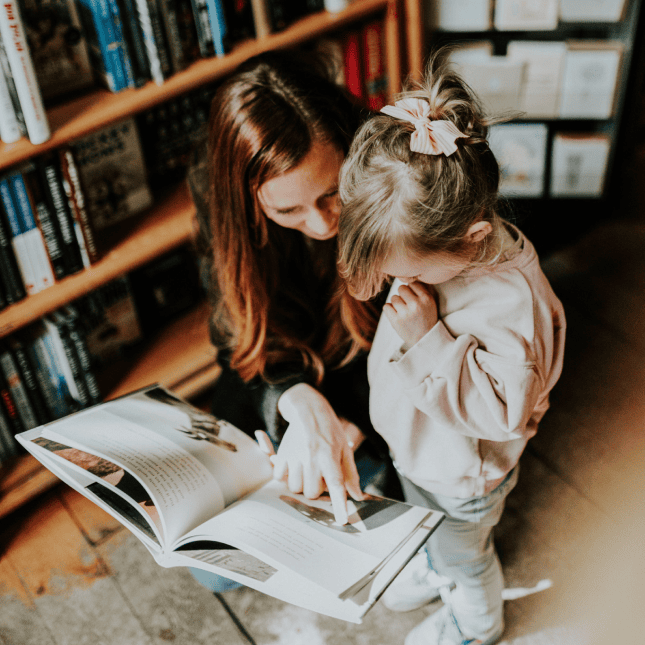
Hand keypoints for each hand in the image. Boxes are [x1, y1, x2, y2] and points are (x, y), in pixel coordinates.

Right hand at [272, 383, 363, 523]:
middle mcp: (312, 457)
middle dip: (317, 490)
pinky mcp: (283, 454)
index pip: (337, 484)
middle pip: (313, 492)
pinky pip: (280, 478)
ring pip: (296, 488)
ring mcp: (296, 455)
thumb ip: (350, 474)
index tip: (342, 520)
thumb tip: (358, 496)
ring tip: (307, 471)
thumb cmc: (330, 430)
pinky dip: (286, 476)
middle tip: (320, 476)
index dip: (339, 504)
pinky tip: (293, 467)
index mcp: (330, 456)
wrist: (308, 409)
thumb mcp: (345, 448)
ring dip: (302, 485)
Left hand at [384, 281, 437, 346]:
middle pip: (401, 288)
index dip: (411, 289)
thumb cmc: (426, 318)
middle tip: (407, 304)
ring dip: (396, 303)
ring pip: (393, 297)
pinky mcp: (396, 321)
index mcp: (426, 298)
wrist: (424, 339)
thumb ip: (423, 289)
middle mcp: (416, 304)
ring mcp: (405, 313)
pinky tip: (397, 315)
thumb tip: (410, 276)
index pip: (412, 283)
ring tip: (404, 311)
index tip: (413, 297)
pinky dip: (390, 310)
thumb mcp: (431, 303)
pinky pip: (386, 306)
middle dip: (402, 295)